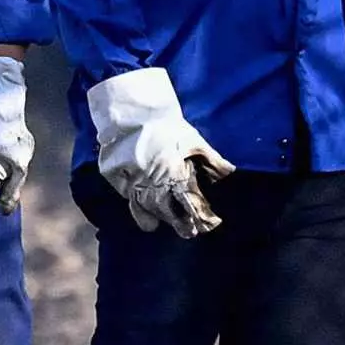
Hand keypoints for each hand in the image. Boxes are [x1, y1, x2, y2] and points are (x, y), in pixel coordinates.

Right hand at [84, 66, 228, 239]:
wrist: (133, 111)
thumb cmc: (167, 127)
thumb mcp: (193, 140)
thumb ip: (210, 159)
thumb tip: (229, 174)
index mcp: (173, 173)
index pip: (188, 202)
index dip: (198, 216)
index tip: (207, 226)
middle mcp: (152, 181)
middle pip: (165, 211)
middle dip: (178, 224)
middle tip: (188, 232)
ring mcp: (131, 180)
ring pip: (143, 208)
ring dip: (154, 217)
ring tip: (159, 224)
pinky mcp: (114, 177)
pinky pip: (126, 197)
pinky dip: (135, 206)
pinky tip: (141, 210)